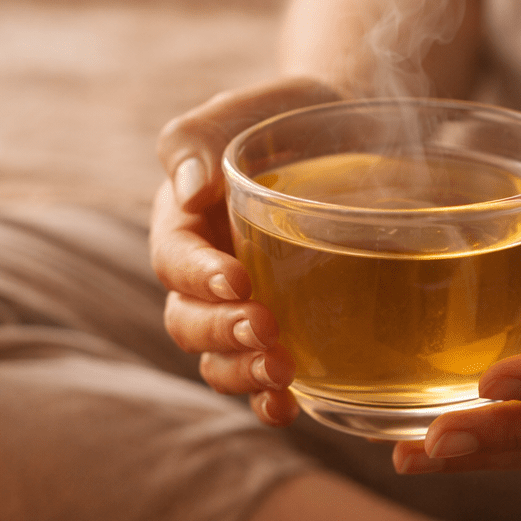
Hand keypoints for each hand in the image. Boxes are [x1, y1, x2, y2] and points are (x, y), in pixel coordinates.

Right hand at [150, 76, 341, 424]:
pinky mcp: (278, 334)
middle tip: (266, 330)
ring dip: (243, 372)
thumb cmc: (286, 119)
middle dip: (222, 332)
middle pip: (189, 321)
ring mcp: (237, 310)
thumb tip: (187, 190)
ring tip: (282, 374)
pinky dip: (268, 398)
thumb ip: (198, 140)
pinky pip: (259, 377)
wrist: (345, 140)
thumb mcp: (242, 113)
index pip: (174, 258)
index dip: (197, 276)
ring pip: (217, 358)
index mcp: (184, 224)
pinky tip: (292, 406)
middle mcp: (203, 275)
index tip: (237, 280)